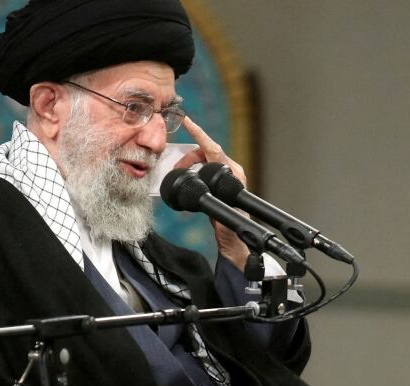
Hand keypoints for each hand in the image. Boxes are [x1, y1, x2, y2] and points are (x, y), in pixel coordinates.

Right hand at [176, 116, 249, 268]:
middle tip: (176, 168)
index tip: (188, 122)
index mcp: (233, 174)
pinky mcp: (220, 181)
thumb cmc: (230, 229)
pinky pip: (203, 167)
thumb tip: (201, 189)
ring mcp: (226, 175)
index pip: (214, 150)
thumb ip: (212, 200)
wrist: (233, 241)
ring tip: (178, 172)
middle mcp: (232, 171)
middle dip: (188, 156)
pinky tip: (185, 176)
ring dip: (189, 163)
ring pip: (203, 159)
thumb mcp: (221, 214)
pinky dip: (192, 168)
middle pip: (205, 152)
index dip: (200, 134)